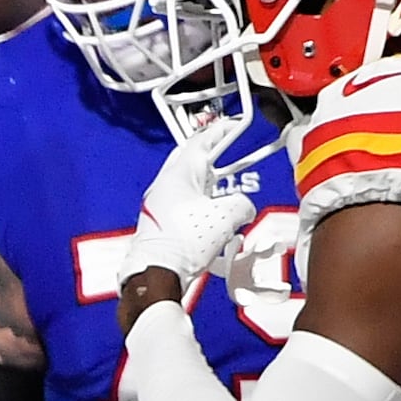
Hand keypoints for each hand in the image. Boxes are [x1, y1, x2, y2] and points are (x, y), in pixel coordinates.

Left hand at [120, 111, 253, 290]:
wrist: (157, 274)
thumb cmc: (183, 243)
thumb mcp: (226, 218)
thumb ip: (242, 204)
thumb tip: (244, 208)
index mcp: (178, 174)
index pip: (202, 141)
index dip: (222, 132)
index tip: (235, 126)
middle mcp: (165, 185)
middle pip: (191, 161)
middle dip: (212, 158)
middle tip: (227, 156)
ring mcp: (159, 204)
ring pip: (188, 185)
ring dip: (207, 187)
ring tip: (224, 195)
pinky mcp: (159, 223)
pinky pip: (183, 205)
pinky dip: (199, 206)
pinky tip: (211, 220)